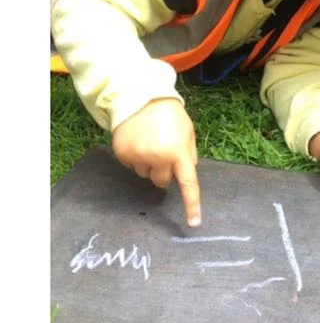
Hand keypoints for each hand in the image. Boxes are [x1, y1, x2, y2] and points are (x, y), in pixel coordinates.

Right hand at [112, 97, 200, 225]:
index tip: (194, 223)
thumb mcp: (188, 134)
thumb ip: (189, 156)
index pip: (188, 184)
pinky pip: (131, 166)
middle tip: (164, 154)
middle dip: (164, 173)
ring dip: (149, 165)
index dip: (191, 205)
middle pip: (162, 182)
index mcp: (179, 153)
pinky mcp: (122, 154)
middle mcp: (158, 157)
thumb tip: (186, 175)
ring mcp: (138, 156)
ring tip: (150, 143)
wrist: (141, 99)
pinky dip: (135, 158)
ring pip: (145, 175)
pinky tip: (138, 142)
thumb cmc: (171, 117)